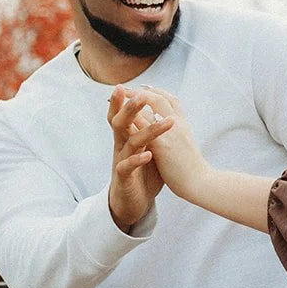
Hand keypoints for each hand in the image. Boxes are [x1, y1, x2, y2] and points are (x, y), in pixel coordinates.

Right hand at [107, 86, 174, 232]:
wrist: (133, 202)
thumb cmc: (143, 173)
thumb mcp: (150, 147)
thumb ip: (152, 130)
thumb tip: (164, 110)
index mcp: (128, 138)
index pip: (123, 115)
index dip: (123, 101)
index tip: (126, 84)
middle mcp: (122, 147)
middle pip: (121, 123)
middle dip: (129, 108)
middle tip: (139, 95)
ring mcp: (122, 162)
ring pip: (129, 142)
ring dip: (148, 131)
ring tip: (165, 123)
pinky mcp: (124, 178)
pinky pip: (127, 167)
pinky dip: (138, 160)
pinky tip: (148, 154)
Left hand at [126, 86, 210, 202]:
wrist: (201, 182)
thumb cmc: (193, 168)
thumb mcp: (186, 145)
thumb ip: (176, 134)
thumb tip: (165, 128)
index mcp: (183, 124)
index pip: (171, 100)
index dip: (156, 92)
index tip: (142, 87)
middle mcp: (178, 124)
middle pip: (160, 98)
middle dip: (141, 91)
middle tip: (123, 88)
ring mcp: (171, 132)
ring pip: (152, 105)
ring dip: (134, 97)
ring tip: (118, 95)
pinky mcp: (162, 145)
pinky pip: (145, 125)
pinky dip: (133, 116)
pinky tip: (120, 115)